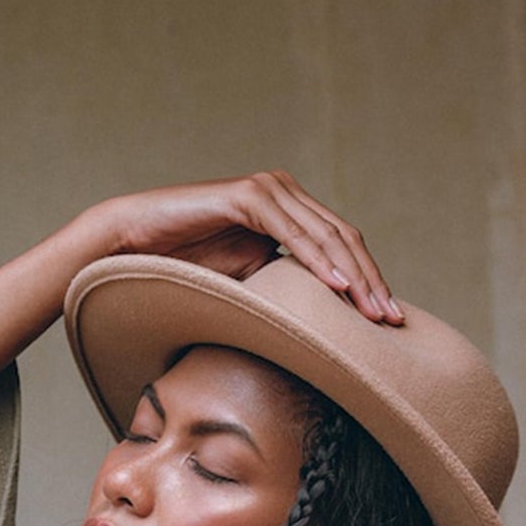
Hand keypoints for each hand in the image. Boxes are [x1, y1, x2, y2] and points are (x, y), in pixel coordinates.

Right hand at [88, 172, 403, 325]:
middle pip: (343, 240)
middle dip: (371, 282)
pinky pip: (291, 230)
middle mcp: (284, 194)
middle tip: (392, 321)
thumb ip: (286, 292)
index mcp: (290, 212)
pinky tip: (337, 287)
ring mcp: (267, 190)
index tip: (389, 322)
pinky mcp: (246, 196)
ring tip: (372, 311)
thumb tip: (323, 335)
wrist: (133, 249)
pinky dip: (316, 259)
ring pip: (325, 235)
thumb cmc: (185, 271)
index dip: (369, 283)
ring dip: (353, 275)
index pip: (342, 248)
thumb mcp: (250, 286)